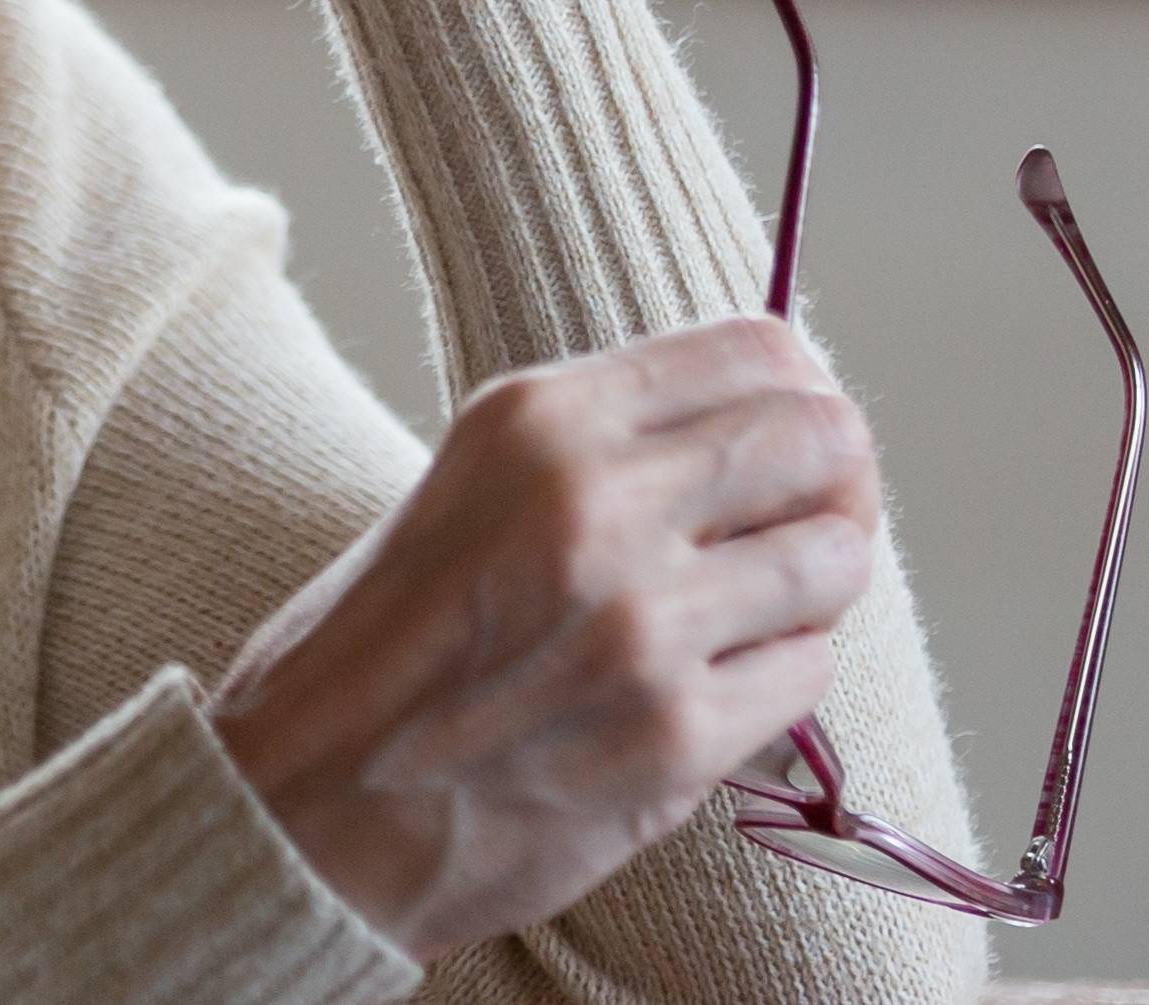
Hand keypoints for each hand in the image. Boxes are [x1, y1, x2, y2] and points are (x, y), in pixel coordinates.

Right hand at [197, 318, 881, 960]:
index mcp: (541, 419)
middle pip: (822, 441)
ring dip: (813, 587)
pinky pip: (806, 675)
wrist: (314, 801)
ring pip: (834, 561)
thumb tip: (774, 417)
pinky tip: (711, 688)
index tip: (796, 437)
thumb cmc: (396, 640)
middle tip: (804, 521)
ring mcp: (641, 624)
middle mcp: (595, 503)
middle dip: (835, 482)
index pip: (759, 348)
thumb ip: (615, 440)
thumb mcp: (481, 480)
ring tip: (753, 612)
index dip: (801, 393)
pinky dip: (778, 679)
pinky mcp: (673, 737)